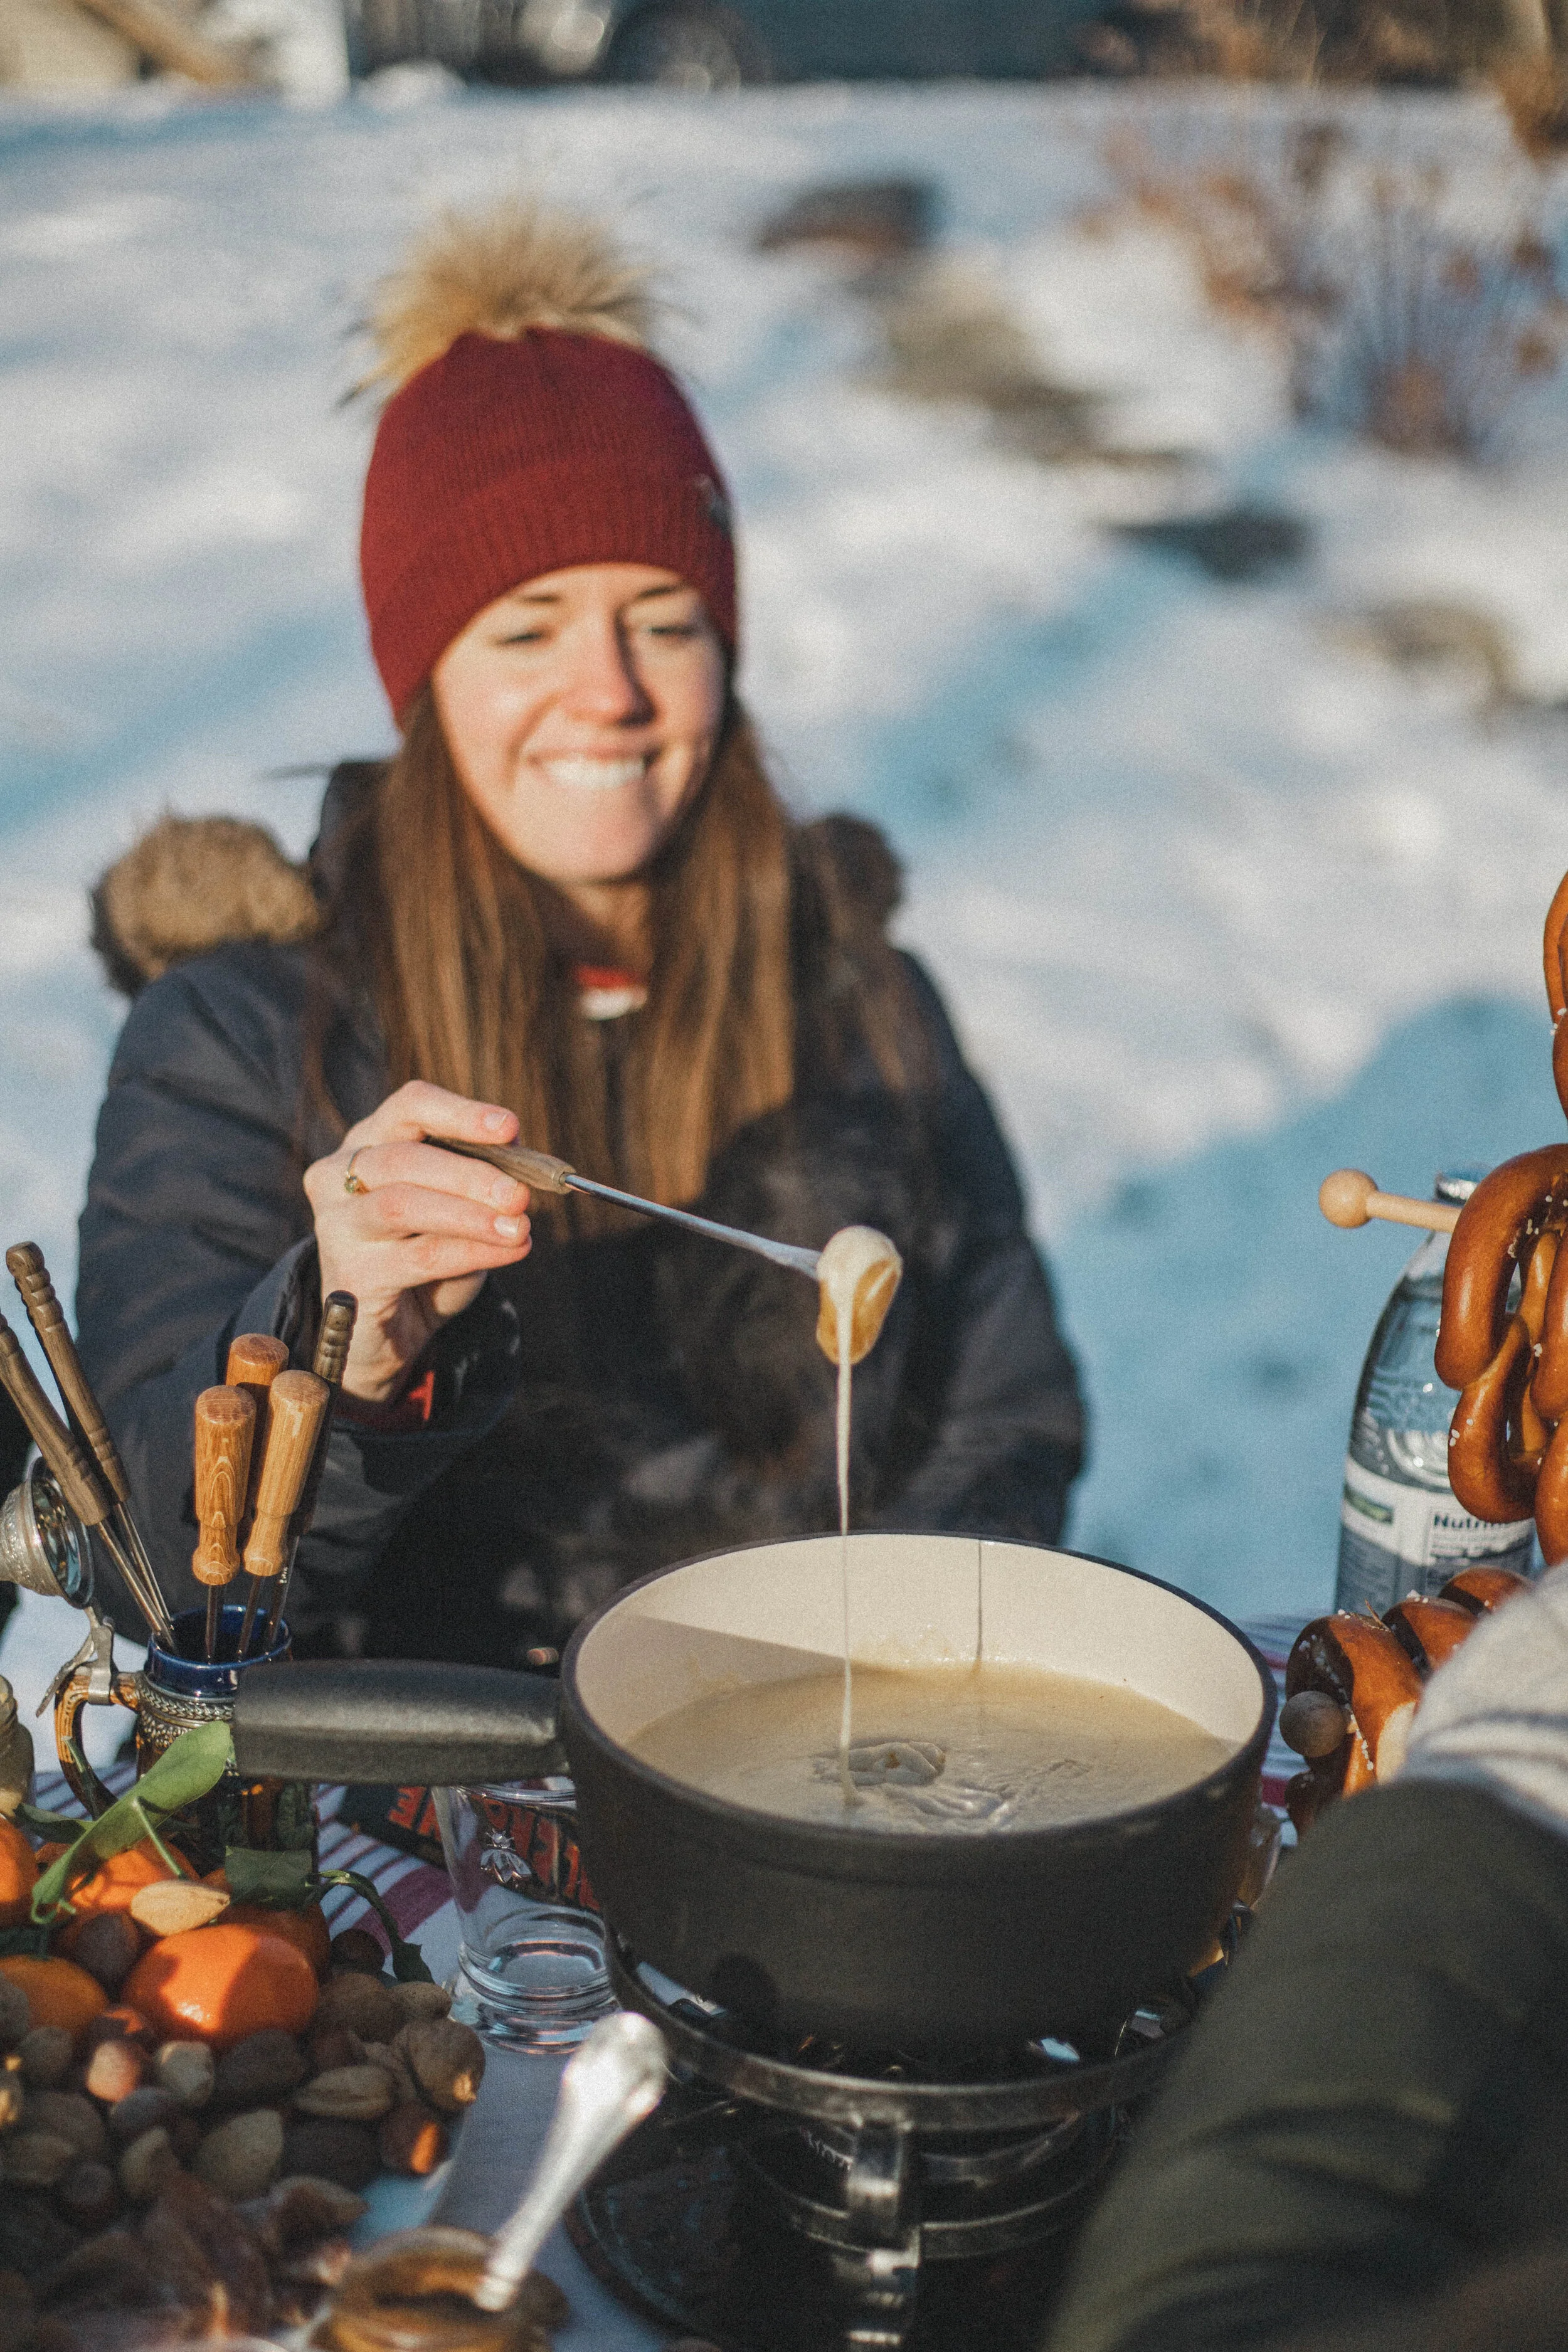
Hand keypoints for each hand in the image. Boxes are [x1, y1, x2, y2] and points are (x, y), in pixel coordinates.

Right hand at [303, 1081, 531, 1403]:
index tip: (509, 1127)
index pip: (409, 1107)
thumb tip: (523, 1160)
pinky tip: (509, 1251)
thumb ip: (484, 1179)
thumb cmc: (425, 1254)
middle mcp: (339, 1176)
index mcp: (369, 1142)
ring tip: (519, 1226)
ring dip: (469, 1214)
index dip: (459, 1113)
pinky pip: (417, 1257)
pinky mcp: (349, 1275)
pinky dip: (471, 1253)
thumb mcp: (459, 1208)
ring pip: (402, 1205)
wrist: (388, 1331)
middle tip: (520, 1195)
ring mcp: (337, 1226)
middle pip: (403, 1158)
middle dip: (470, 1174)